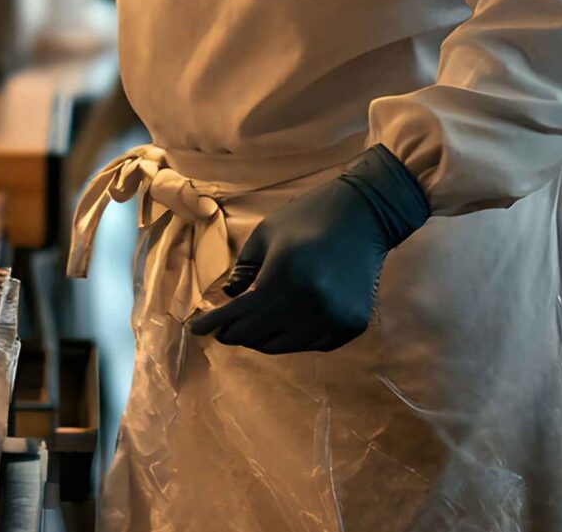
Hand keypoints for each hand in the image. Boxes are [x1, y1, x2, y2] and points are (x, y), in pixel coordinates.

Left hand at [185, 145, 429, 353]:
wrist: (366, 215)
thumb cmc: (309, 216)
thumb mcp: (266, 234)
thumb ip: (243, 270)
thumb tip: (227, 299)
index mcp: (284, 278)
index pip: (238, 316)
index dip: (213, 324)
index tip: (195, 329)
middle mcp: (309, 305)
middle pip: (257, 337)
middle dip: (234, 332)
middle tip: (223, 326)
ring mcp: (333, 319)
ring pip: (282, 346)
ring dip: (261, 338)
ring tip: (252, 325)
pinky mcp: (351, 326)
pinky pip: (310, 344)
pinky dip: (292, 338)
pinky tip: (285, 323)